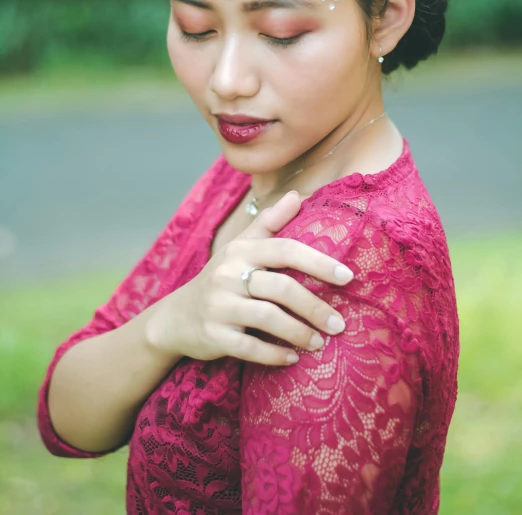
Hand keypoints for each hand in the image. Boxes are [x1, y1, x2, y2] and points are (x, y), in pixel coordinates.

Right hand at [146, 191, 353, 366]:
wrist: (176, 316)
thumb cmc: (221, 278)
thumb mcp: (241, 247)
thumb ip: (270, 222)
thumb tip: (296, 195)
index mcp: (241, 250)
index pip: (285, 249)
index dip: (318, 262)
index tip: (347, 277)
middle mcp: (228, 275)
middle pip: (281, 287)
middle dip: (315, 307)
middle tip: (339, 324)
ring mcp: (219, 306)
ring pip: (267, 318)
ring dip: (299, 333)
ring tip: (320, 342)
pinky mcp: (213, 335)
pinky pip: (249, 347)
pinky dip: (274, 354)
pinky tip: (293, 358)